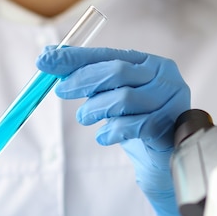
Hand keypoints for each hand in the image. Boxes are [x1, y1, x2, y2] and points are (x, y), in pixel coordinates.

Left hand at [36, 47, 196, 215]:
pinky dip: (111, 131)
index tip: (46, 59)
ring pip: (123, 99)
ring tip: (85, 118)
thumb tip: (48, 58)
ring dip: (95, 109)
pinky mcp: (168, 128)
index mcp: (150, 64)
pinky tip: (103, 137)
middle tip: (61, 90)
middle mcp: (165, 78)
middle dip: (83, 80)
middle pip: (117, 72)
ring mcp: (170, 102)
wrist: (160, 161)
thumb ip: (89, 78)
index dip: (76, 57)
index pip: (109, 54)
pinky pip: (133, 126)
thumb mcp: (112, 96)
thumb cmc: (133, 123)